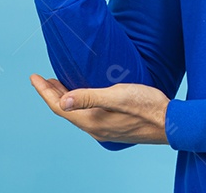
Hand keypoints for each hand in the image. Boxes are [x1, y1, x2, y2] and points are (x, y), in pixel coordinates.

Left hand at [30, 75, 171, 145]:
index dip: (44, 91)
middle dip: (52, 93)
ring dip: (66, 97)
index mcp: (91, 121)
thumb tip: (64, 101)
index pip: (59, 106)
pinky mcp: (113, 127)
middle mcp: (94, 128)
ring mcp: (104, 129)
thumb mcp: (117, 96)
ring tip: (58, 84)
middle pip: (66, 110)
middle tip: (42, 78)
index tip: (34, 76)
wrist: (171, 123)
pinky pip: (87, 115)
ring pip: (76, 113)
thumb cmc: (147, 106)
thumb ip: (90, 97)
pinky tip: (84, 95)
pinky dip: (79, 103)